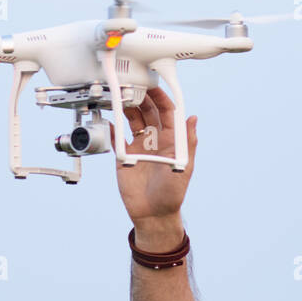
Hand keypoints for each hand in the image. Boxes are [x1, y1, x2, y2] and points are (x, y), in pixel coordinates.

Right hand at [110, 87, 197, 226]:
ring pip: (132, 120)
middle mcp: (155, 140)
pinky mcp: (124, 156)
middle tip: (132, 87)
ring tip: (119, 98)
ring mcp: (139, 147)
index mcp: (171, 140)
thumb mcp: (184, 166)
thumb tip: (193, 118)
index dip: (160, 98)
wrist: (153, 214)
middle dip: (141, 98)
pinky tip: (108, 120)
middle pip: (147, 112)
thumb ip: (188, 142)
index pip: (166, 112)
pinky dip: (112, 128)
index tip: (153, 86)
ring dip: (126, 108)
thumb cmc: (172, 194)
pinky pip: (117, 138)